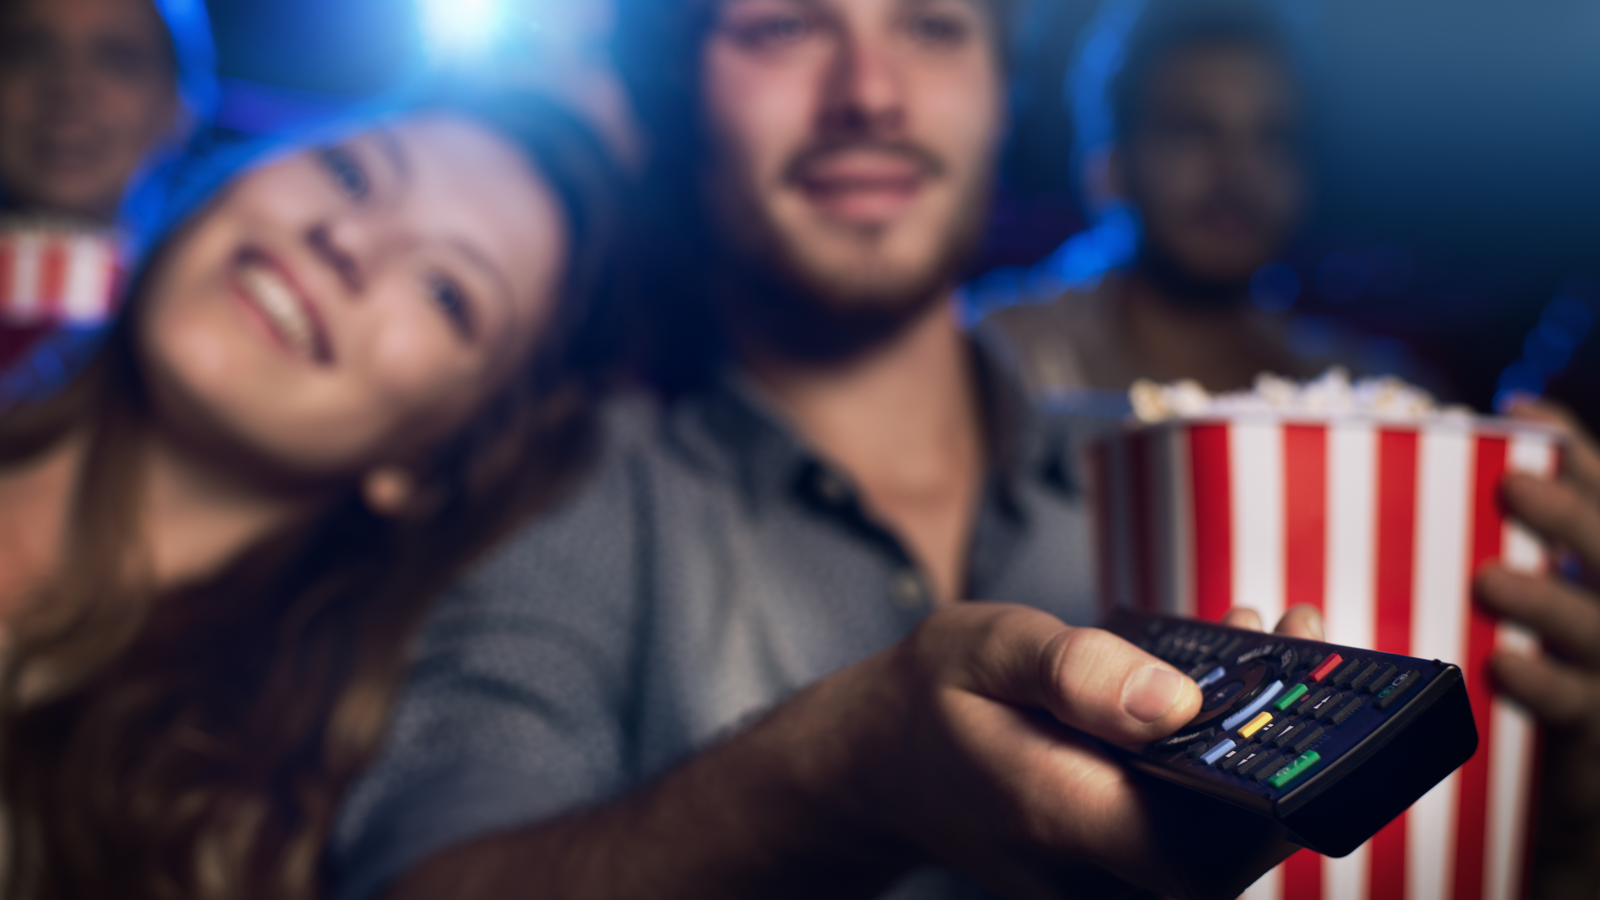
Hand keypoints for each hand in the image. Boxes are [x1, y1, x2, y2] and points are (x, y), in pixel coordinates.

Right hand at [822, 603, 1303, 899]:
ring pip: (1223, 841)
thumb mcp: (986, 648)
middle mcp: (1093, 875)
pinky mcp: (1116, 879)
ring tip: (1275, 648)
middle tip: (1302, 638)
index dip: (1279, 762)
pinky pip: (1195, 836)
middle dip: (1289, 737)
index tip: (1302, 663)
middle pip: (1236, 841)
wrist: (881, 765)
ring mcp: (1106, 887)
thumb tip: (1180, 701)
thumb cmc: (930, 699)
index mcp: (1062, 816)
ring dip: (1264, 750)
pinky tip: (1227, 692)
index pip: (1210, 832)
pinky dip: (1226, 768)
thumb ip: (1076, 672)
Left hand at [1475, 398, 1599, 899]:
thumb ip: (1497, 558)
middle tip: (1512, 483)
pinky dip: (1545, 685)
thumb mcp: (1526, 615)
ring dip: (1548, 601)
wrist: (1563, 809)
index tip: (1520, 412)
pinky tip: (1503, 666)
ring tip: (1490, 578)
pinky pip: (1578, 709)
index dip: (1576, 454)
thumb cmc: (1534, 690)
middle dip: (1572, 515)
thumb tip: (1423, 490)